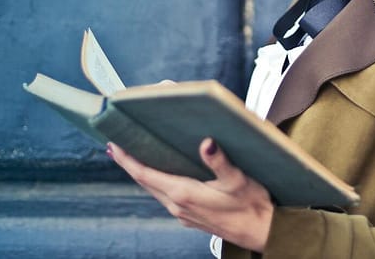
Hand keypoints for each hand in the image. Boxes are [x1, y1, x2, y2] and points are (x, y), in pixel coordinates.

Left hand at [108, 138, 273, 252]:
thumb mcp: (237, 179)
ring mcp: (183, 213)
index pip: (146, 175)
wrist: (261, 231)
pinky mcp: (191, 216)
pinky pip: (166, 197)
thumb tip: (206, 143)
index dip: (128, 160)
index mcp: (184, 193)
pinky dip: (158, 182)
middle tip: (117, 145)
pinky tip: (163, 174)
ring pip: (155, 190)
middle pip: (146, 182)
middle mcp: (178, 205)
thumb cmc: (251, 205)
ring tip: (135, 157)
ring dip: (143, 174)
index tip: (113, 146)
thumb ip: (219, 161)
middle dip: (130, 164)